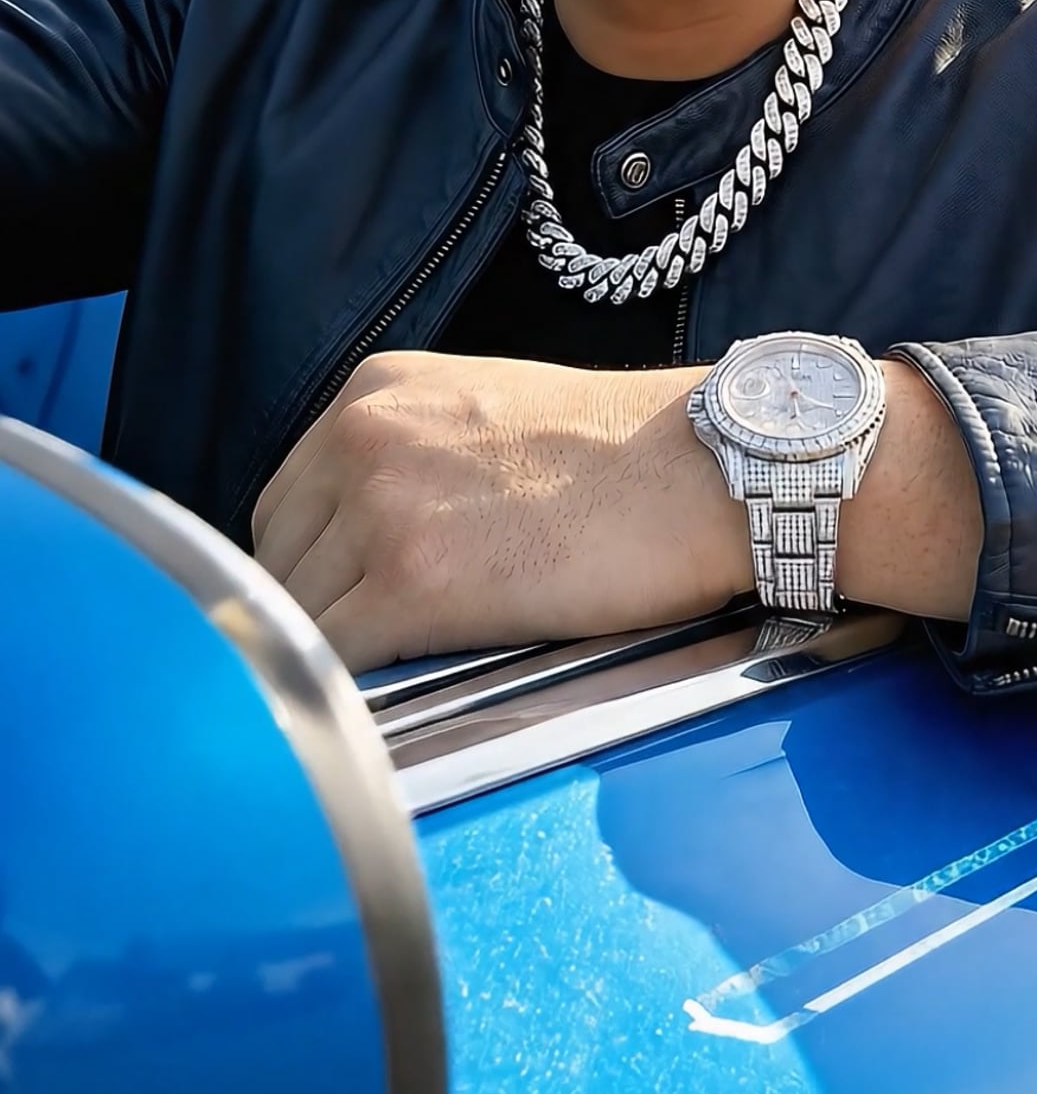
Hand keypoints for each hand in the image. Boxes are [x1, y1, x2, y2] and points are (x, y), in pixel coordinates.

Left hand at [251, 350, 752, 670]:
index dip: (311, 565)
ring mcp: (380, 508)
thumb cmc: (621, 450)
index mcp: (374, 392)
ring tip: (392, 678)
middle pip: (278, 558)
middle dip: (316, 609)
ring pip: (297, 614)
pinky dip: (347, 691)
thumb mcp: (485, 409)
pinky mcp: (412, 582)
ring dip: (333, 655)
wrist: (701, 469)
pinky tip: (390, 701)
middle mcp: (361, 438)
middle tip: (374, 652)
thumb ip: (409, 456)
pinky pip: (334, 658)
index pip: (286, 503)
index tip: (343, 604)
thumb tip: (363, 539)